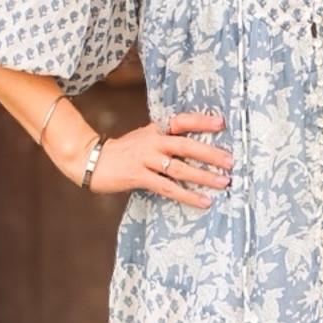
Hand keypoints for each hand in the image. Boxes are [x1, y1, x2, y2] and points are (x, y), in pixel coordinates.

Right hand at [73, 110, 231, 207]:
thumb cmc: (124, 152)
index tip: (222, 123)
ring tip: (224, 182)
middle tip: (231, 161)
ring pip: (180, 168)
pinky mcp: (139, 177)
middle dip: (211, 153)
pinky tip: (203, 201)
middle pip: (186, 145)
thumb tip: (196, 147)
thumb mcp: (144, 138)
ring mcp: (146, 159)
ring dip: (204, 176)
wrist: (92, 161)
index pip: (181, 121)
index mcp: (155, 130)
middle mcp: (152, 142)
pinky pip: (169, 188)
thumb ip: (166, 139)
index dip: (201, 121)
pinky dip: (187, 195)